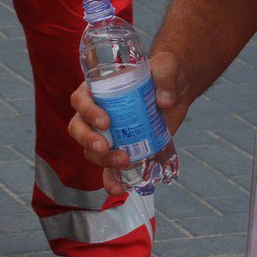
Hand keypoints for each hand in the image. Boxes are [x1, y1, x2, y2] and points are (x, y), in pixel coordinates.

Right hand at [68, 51, 189, 195]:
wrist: (177, 89)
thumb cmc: (165, 73)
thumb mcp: (168, 67)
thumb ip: (166, 78)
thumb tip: (164, 100)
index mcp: (100, 88)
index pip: (81, 99)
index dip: (87, 111)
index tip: (105, 121)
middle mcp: (97, 111)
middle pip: (78, 127)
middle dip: (88, 139)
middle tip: (105, 146)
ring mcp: (108, 133)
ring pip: (91, 150)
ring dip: (103, 159)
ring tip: (125, 160)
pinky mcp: (121, 149)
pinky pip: (109, 169)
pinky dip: (111, 181)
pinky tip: (119, 190)